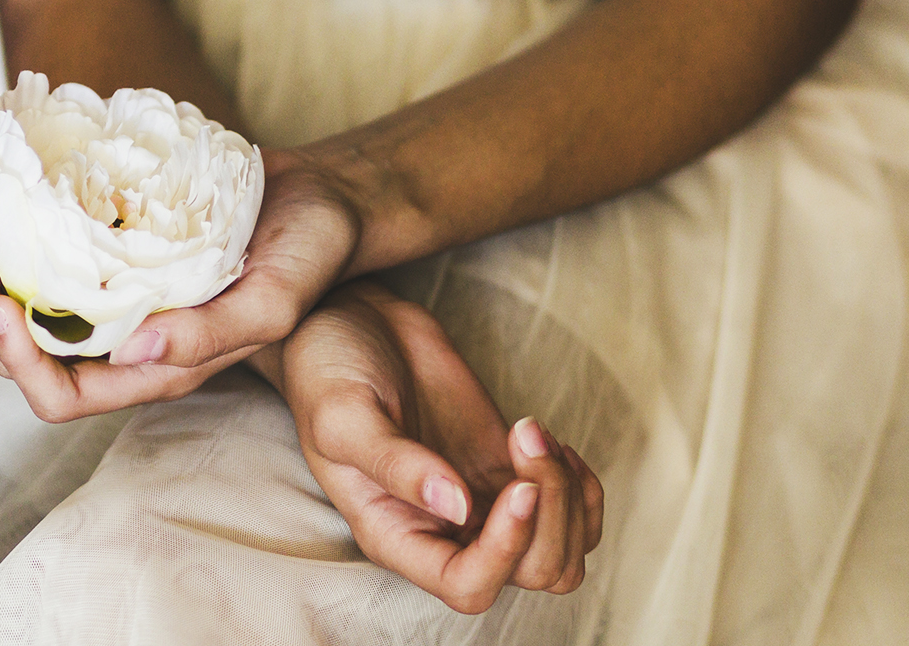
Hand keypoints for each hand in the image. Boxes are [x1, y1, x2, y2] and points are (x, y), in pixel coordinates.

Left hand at [0, 148, 365, 420]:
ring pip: (27, 304)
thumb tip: (132, 351)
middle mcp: (127, 339)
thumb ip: (213, 334)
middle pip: (26, 352)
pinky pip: (50, 255)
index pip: (61, 396)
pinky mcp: (116, 249)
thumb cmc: (310, 255)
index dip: (17, 361)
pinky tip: (6, 195)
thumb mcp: (275, 299)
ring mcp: (117, 294)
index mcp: (158, 367)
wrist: (327, 199)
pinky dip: (19, 232)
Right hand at [265, 281, 603, 611]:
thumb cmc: (329, 372)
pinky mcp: (506, 469)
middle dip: (551, 512)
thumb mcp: (344, 414)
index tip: (518, 487)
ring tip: (534, 435)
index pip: (467, 586)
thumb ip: (394, 463)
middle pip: (533, 572)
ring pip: (562, 552)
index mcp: (396, 536)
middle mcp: (444, 533)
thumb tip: (455, 505)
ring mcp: (482, 503)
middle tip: (525, 437)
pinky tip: (549, 440)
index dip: (505, 551)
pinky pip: (571, 511)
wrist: (349, 323)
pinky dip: (579, 483)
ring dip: (570, 499)